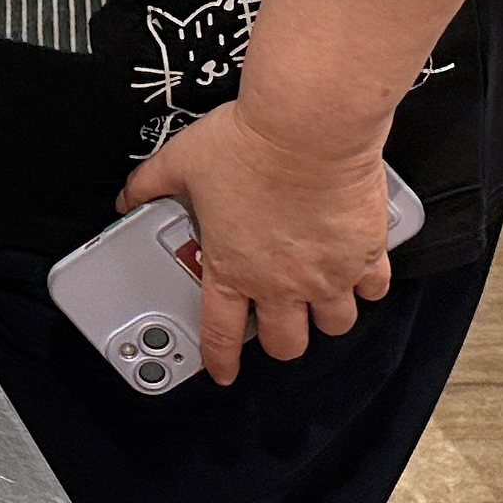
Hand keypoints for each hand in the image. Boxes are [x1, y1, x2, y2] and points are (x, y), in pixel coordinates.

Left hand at [118, 99, 397, 384]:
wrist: (309, 129)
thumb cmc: (247, 145)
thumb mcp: (180, 161)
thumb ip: (150, 184)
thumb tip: (128, 196)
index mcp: (232, 269)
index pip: (221, 333)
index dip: (221, 360)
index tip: (224, 373)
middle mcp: (282, 283)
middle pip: (288, 343)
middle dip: (281, 342)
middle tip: (278, 325)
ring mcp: (329, 273)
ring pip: (335, 324)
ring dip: (326, 318)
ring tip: (319, 299)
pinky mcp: (366, 253)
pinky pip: (375, 289)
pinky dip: (367, 286)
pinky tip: (358, 272)